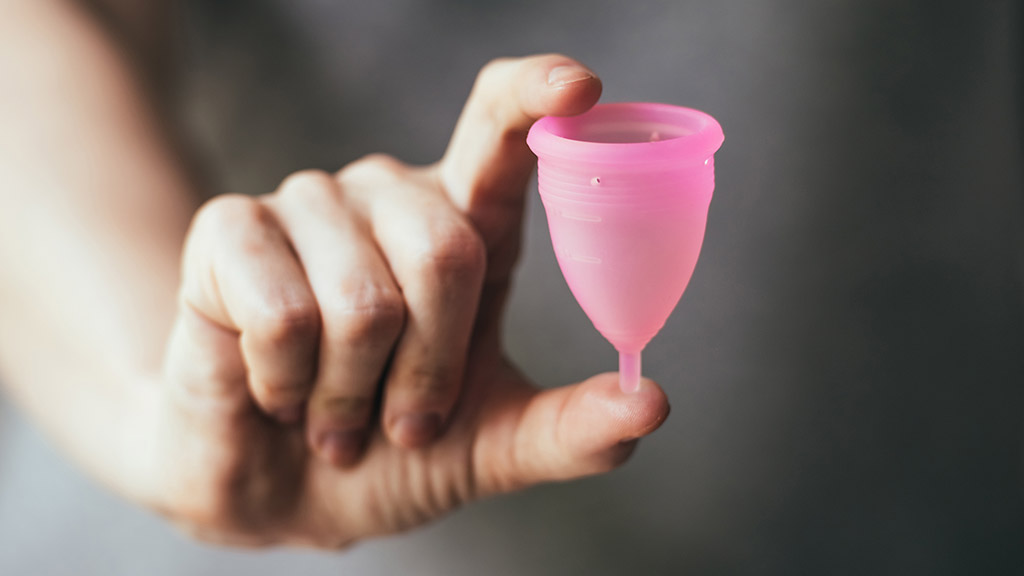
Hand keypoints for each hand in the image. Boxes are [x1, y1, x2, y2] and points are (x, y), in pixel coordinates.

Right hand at [149, 54, 669, 546]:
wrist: (277, 488)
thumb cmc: (390, 451)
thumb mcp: (493, 447)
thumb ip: (570, 429)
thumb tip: (651, 404)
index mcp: (463, 226)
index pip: (499, 127)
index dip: (534, 95)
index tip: (580, 87)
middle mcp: (390, 197)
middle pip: (446, 248)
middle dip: (430, 370)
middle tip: (401, 423)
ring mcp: (308, 202)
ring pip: (361, 298)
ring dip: (352, 392)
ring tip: (334, 413)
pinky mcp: (229, 226)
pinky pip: (283, 313)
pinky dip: (288, 383)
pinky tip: (278, 390)